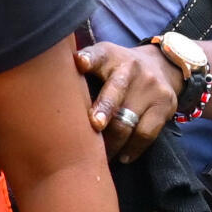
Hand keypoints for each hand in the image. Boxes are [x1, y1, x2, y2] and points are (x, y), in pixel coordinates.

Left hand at [75, 42, 181, 160]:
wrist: (164, 66)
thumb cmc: (118, 70)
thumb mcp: (102, 60)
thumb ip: (81, 71)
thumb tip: (47, 96)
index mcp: (109, 56)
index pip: (98, 55)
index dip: (88, 59)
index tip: (79, 64)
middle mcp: (130, 68)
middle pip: (116, 91)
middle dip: (104, 110)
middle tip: (93, 126)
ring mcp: (150, 87)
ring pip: (127, 120)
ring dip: (112, 142)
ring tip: (99, 157)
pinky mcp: (164, 104)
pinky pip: (146, 133)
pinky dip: (132, 149)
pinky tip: (122, 157)